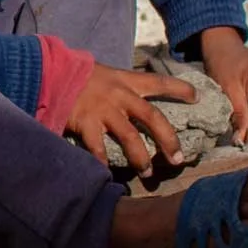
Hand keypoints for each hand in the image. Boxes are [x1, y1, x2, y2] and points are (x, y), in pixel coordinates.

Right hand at [68, 64, 195, 174]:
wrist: (51, 71)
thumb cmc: (80, 75)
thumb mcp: (106, 74)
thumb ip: (121, 88)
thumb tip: (137, 104)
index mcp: (126, 81)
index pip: (159, 82)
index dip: (179, 89)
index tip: (196, 97)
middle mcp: (119, 95)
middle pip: (152, 118)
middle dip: (168, 139)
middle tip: (179, 158)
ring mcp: (103, 110)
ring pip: (130, 137)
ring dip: (141, 158)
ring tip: (148, 172)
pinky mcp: (86, 122)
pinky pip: (98, 148)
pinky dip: (104, 163)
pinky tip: (108, 175)